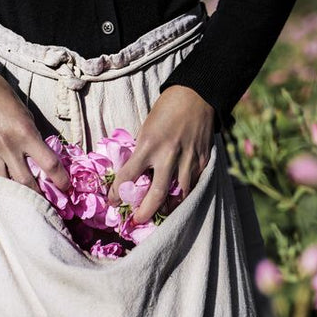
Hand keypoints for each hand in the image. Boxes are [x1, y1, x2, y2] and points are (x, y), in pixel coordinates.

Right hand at [0, 61, 70, 194]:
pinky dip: (0, 180)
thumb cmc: (2, 96)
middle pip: (28, 184)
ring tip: (28, 200)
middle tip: (48, 204)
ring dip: (19, 194)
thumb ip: (33, 137)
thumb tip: (41, 158)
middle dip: (40, 197)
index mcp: (25, 134)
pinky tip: (6, 183)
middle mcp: (8, 147)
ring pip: (8, 185)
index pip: (50, 165)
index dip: (61, 181)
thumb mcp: (25, 114)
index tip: (66, 188)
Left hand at [107, 85, 214, 223]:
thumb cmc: (165, 111)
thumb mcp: (146, 129)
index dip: (117, 193)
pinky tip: (177, 200)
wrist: (196, 95)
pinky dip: (184, 195)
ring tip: (160, 214)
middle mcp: (168, 154)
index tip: (113, 201)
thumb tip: (134, 176)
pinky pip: (193, 185)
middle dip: (145, 212)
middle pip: (157, 194)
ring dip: (168, 208)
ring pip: (180, 195)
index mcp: (148, 145)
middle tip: (137, 221)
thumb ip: (141, 153)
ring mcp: (188, 159)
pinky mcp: (203, 161)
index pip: (128, 176)